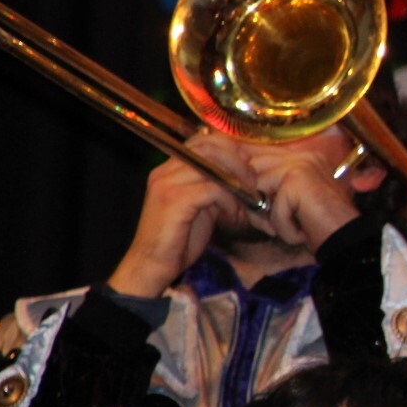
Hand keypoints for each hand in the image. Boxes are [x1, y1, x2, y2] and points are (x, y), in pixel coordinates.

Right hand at [107, 134, 257, 295]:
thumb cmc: (180, 238)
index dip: (230, 148)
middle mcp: (165, 171)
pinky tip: (233, 214)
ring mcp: (167, 184)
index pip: (202, 140)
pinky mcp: (173, 201)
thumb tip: (243, 173)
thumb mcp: (202, 205)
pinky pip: (212, 190)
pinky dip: (229, 200)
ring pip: (212, 166)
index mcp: (170, 169)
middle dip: (237, 161)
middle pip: (208, 147)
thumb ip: (215, 185)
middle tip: (252, 181)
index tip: (249, 165)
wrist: (153, 265)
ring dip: (237, 181)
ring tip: (246, 199)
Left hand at [248, 131, 362, 252]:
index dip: (245, 181)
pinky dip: (283, 228)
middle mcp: (302, 156)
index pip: (257, 158)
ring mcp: (301, 165)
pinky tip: (302, 233)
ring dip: (268, 218)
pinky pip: (272, 207)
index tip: (247, 203)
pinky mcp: (299, 180)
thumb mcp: (288, 205)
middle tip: (273, 226)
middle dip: (254, 203)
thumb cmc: (319, 228)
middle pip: (251, 171)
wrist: (349, 243)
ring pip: (257, 189)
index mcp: (301, 158)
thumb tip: (234, 186)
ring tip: (291, 229)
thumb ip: (267, 190)